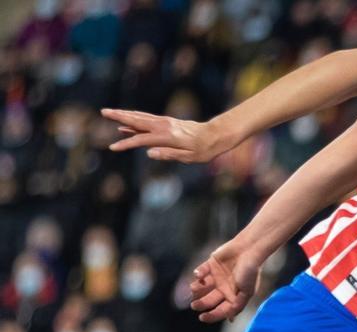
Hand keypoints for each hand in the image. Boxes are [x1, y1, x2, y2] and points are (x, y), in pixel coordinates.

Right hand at [103, 109, 228, 162]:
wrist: (216, 135)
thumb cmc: (205, 149)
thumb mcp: (189, 157)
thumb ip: (168, 155)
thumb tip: (149, 153)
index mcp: (167, 137)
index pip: (141, 140)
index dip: (126, 144)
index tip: (113, 148)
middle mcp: (164, 126)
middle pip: (137, 120)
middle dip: (119, 116)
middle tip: (103, 111)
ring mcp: (166, 122)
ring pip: (141, 117)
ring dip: (124, 114)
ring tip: (109, 113)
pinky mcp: (168, 122)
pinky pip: (148, 119)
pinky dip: (135, 118)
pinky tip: (127, 120)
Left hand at [190, 239, 265, 322]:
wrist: (249, 250)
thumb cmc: (251, 272)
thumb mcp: (247, 292)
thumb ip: (238, 305)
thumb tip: (230, 319)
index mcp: (232, 296)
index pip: (221, 310)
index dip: (212, 316)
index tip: (202, 317)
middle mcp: (223, 288)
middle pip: (209, 300)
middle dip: (201, 303)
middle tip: (194, 305)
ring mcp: (216, 276)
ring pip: (202, 286)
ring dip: (197, 288)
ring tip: (194, 287)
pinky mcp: (210, 265)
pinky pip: (201, 271)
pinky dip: (198, 273)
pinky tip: (198, 275)